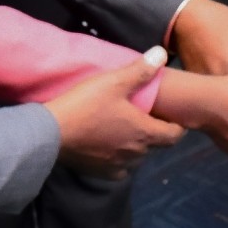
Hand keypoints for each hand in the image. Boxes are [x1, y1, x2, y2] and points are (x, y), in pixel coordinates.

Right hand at [44, 49, 184, 177]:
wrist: (51, 133)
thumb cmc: (86, 104)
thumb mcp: (114, 82)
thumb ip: (140, 70)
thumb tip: (163, 53)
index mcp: (144, 132)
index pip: (173, 136)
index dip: (176, 127)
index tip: (172, 118)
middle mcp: (136, 153)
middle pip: (154, 146)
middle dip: (153, 133)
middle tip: (144, 118)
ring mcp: (118, 165)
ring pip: (136, 158)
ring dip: (135, 146)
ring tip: (125, 131)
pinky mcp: (101, 173)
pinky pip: (119, 169)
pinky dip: (119, 160)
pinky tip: (110, 149)